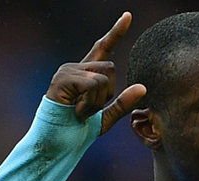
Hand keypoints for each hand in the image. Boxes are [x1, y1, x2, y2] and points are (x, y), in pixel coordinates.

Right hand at [45, 12, 146, 134]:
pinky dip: (89, 103)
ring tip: (80, 112)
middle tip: (89, 110)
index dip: (116, 32)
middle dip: (108, 94)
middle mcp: (75, 67)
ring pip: (102, 78)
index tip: (128, 15)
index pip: (103, 48)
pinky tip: (75, 111)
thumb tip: (143, 87)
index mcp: (86, 74)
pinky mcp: (61, 80)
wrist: (55, 146)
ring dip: (97, 102)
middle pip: (110, 68)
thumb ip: (123, 104)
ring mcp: (66, 71)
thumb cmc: (76, 133)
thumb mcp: (106, 119)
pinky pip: (91, 84)